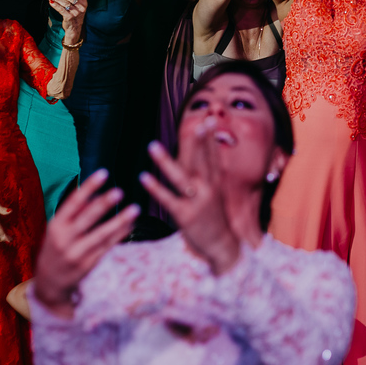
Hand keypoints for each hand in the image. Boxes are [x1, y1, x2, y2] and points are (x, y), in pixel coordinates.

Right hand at [33, 170, 139, 318]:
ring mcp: (76, 253)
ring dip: (119, 222)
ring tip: (135, 209)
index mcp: (56, 225)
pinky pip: (107, 247)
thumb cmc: (56, 248)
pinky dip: (119, 235)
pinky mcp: (88, 265)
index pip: (73, 202)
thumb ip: (75, 211)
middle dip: (103, 205)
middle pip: (87, 219)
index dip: (89, 187)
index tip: (104, 173)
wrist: (49, 283)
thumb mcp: (58, 229)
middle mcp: (64, 239)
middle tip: (120, 192)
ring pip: (101, 235)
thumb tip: (94, 193)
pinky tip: (130, 225)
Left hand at [51, 0, 87, 44]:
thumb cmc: (75, 16)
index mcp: (84, 4)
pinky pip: (61, 9)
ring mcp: (76, 13)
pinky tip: (50, 2)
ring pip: (65, 3)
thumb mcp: (76, 7)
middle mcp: (81, 8)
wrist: (74, 29)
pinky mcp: (69, 17)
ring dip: (57, 0)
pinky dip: (55, 5)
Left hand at [141, 124, 240, 275]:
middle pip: (202, 161)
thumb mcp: (213, 191)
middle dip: (199, 142)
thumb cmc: (212, 215)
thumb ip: (204, 171)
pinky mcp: (185, 216)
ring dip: (166, 161)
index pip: (213, 155)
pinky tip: (144, 177)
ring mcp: (197, 202)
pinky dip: (156, 188)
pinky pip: (168, 200)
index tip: (209, 120)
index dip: (210, 138)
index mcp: (215, 181)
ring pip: (181, 177)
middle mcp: (208, 188)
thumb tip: (200, 151)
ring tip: (152, 146)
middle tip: (196, 125)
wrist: (220, 245)